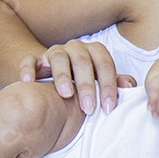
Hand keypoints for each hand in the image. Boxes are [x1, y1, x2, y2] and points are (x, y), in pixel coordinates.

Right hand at [17, 40, 135, 115]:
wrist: (56, 77)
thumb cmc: (85, 82)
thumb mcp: (100, 82)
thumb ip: (114, 83)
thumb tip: (130, 85)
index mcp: (94, 52)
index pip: (104, 64)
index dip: (108, 86)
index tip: (108, 108)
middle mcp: (74, 48)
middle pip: (82, 61)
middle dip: (87, 86)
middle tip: (89, 109)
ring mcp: (53, 52)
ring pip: (57, 57)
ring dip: (62, 76)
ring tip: (66, 95)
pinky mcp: (35, 60)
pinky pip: (29, 60)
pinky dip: (28, 69)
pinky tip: (29, 82)